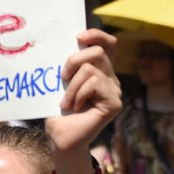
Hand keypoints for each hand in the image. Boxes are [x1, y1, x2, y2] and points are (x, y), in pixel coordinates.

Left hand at [47, 30, 121, 160]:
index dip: (97, 35)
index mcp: (99, 71)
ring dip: (71, 86)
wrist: (60, 138)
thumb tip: (60, 44)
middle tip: (62, 78)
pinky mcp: (115, 102)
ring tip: (67, 102)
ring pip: (91, 70)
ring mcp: (115, 91)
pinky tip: (77, 107)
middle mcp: (111, 79)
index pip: (108, 44)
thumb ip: (69, 65)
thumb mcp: (61, 82)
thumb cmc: (58, 111)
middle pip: (97, 52)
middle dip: (73, 61)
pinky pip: (94, 83)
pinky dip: (78, 94)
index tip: (78, 37)